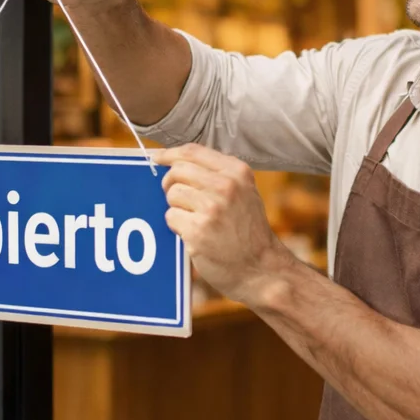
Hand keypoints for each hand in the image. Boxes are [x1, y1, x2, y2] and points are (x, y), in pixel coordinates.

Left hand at [154, 144, 295, 306]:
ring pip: (172, 194)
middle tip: (178, 199)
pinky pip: (170, 217)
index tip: (157, 158)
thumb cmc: (249, 231)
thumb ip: (218, 174)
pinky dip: (176, 226)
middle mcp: (226, 186)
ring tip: (193, 220)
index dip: (170, 154)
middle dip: (170, 184)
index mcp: (237, 172)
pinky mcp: (198, 231)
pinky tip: (193, 234)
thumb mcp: (245, 192)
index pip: (192, 151)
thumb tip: (176, 160)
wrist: (261, 268)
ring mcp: (212, 208)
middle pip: (178, 170)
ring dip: (176, 207)